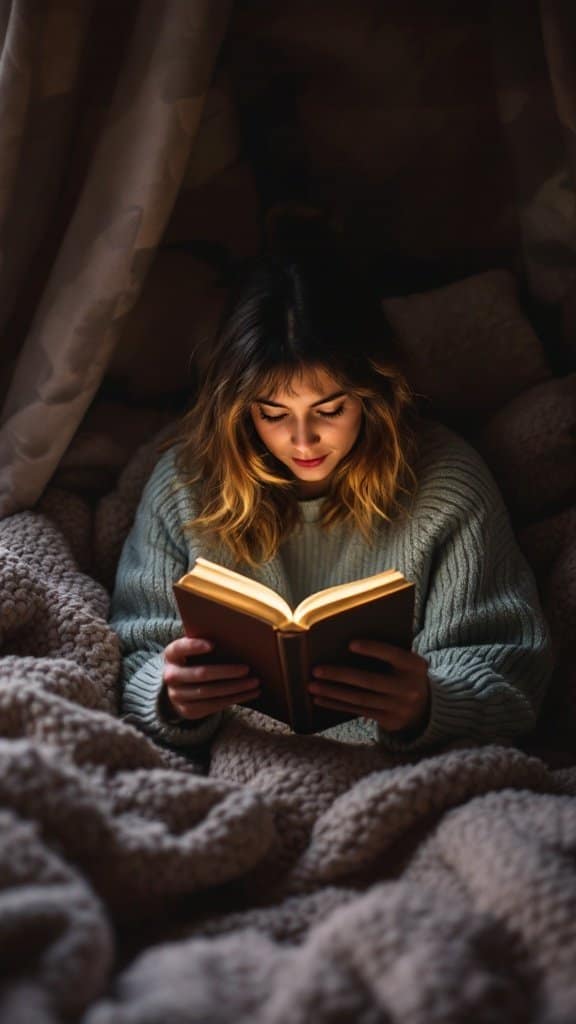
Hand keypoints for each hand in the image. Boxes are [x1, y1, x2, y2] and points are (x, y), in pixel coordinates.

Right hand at [163, 637, 260, 720]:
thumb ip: (204, 644)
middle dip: (226, 672)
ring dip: (235, 688)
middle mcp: (171, 676)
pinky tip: (250, 693)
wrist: (177, 688)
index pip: (179, 648)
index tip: (213, 644)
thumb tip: (235, 638)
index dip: (194, 646)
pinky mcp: (189, 710)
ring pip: (210, 692)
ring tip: (255, 682)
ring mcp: (178, 695)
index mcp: (171, 655)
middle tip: (247, 669)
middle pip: (201, 674)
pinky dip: (235, 699)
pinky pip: (215, 705)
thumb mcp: (191, 651)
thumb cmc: (192, 661)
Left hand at [308, 639, 429, 732]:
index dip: (372, 649)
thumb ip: (389, 653)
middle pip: (370, 681)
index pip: (392, 655)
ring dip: (333, 692)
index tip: (350, 644)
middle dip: (340, 675)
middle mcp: (408, 688)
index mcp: (414, 666)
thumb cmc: (406, 675)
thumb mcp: (407, 662)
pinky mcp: (389, 721)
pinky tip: (320, 700)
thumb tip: (347, 644)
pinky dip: (337, 705)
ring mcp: (399, 707)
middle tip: (316, 670)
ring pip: (360, 699)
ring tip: (312, 686)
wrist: (427, 708)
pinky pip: (358, 711)